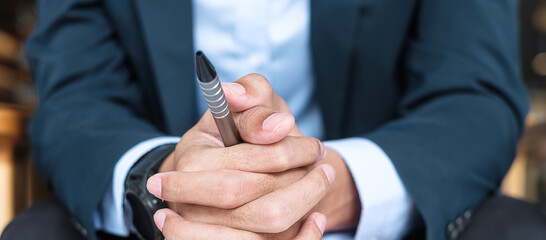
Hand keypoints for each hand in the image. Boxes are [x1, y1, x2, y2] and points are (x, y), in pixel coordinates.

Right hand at [148, 74, 333, 236]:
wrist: (229, 169)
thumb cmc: (238, 133)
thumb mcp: (242, 105)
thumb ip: (253, 95)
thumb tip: (276, 123)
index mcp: (191, 163)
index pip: (247, 163)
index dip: (290, 152)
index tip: (315, 145)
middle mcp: (194, 204)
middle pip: (261, 200)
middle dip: (302, 180)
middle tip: (321, 164)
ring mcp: (212, 230)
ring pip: (272, 225)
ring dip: (306, 201)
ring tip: (318, 180)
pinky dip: (306, 230)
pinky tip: (313, 212)